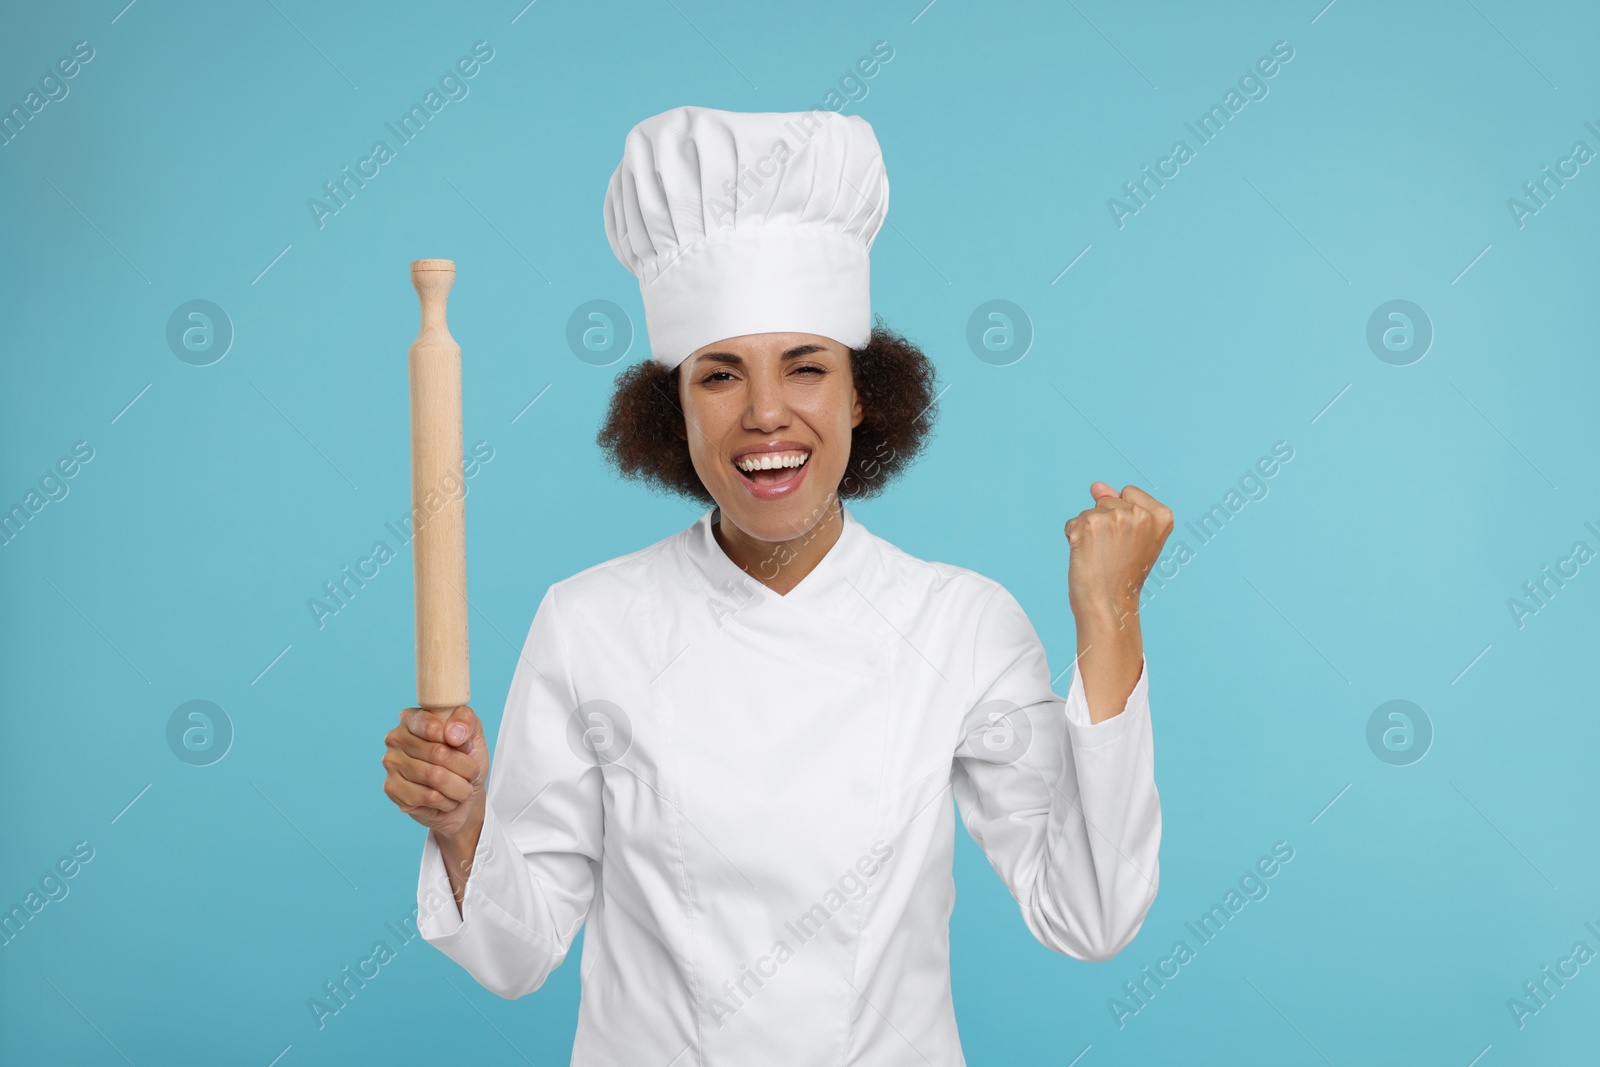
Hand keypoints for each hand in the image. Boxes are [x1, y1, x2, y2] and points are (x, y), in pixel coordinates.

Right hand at [383, 705, 488, 841]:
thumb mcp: (474, 733)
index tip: (468, 747)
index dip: (459, 741)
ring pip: (435, 777)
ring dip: (459, 786)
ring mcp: (391, 763)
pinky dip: (447, 801)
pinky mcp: (392, 788)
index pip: (434, 726)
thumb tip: (453, 733)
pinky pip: (429, 797)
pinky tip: (446, 798)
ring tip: (462, 787)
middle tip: (472, 772)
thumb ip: (465, 720)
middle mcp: (396, 738)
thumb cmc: (466, 760)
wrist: (463, 796)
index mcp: (412, 717)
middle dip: (465, 767)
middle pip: (438, 753)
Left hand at [1064, 483, 1174, 625]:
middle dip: (1104, 523)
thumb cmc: (1122, 574)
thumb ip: (1119, 504)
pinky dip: (1073, 538)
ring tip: (1101, 556)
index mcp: (1162, 515)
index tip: (1129, 543)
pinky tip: (1086, 556)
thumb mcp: (1133, 537)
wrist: (1108, 603)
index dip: (1123, 517)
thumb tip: (1096, 486)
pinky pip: (1072, 523)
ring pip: (1089, 511)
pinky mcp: (1089, 524)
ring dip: (1088, 532)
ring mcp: (1114, 517)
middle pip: (1108, 500)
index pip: (1129, 492)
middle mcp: (1140, 513)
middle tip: (1114, 553)